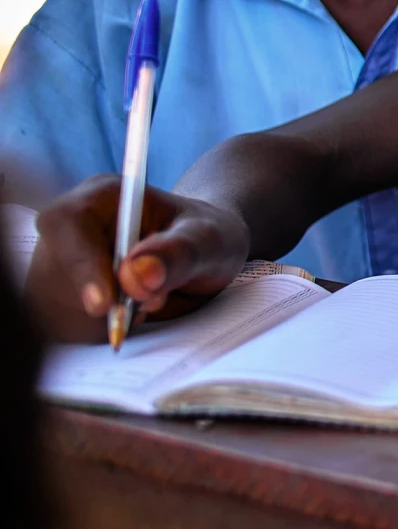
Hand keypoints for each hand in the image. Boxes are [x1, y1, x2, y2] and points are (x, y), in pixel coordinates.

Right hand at [25, 176, 249, 342]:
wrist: (203, 252)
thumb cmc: (205, 236)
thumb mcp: (209, 239)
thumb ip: (178, 253)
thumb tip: (137, 275)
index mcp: (102, 197)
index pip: (67, 225)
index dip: (80, 265)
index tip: (103, 305)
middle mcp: (72, 228)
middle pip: (56, 273)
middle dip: (103, 302)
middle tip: (153, 304)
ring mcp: (60, 264)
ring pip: (59, 306)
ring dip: (106, 320)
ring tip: (153, 300)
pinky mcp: (61, 296)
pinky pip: (68, 326)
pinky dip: (102, 331)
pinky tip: (134, 314)